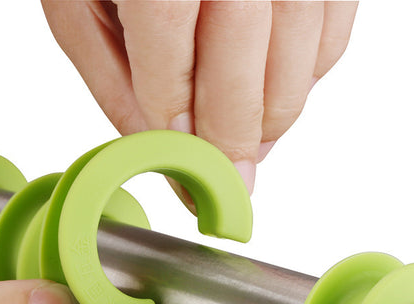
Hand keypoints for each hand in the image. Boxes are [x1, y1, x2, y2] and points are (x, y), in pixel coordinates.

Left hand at [41, 0, 357, 203]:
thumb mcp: (82, 2)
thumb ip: (116, 81)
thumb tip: (165, 152)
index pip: (171, 52)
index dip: (179, 122)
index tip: (187, 165)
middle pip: (246, 66)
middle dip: (233, 139)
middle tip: (228, 177)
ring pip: (299, 64)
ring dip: (273, 121)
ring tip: (246, 138)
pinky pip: (331, 42)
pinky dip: (304, 84)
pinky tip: (272, 91)